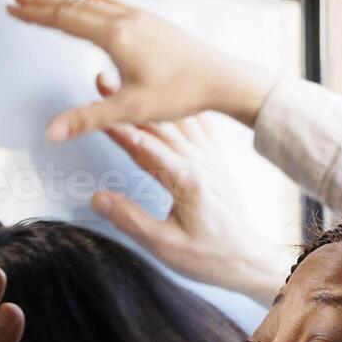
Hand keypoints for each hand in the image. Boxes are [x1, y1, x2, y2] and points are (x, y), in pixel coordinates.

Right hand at [5, 0, 277, 140]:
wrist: (220, 78)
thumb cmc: (181, 92)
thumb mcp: (130, 110)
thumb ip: (88, 118)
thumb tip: (52, 132)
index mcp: (114, 36)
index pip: (64, 21)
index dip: (35, 15)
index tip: (11, 7)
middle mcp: (124, 20)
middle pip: (72, 5)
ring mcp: (137, 18)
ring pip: (91, 1)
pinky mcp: (149, 22)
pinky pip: (113, 2)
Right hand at [93, 103, 292, 304]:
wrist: (248, 260)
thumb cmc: (210, 257)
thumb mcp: (165, 247)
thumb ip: (131, 220)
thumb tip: (98, 198)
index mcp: (186, 181)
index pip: (143, 147)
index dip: (116, 127)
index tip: (93, 109)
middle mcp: (200, 162)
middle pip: (157, 126)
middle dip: (127, 103)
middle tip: (103, 83)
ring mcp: (211, 159)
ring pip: (176, 121)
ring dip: (149, 101)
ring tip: (128, 82)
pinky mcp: (217, 162)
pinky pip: (199, 126)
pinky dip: (181, 109)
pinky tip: (171, 97)